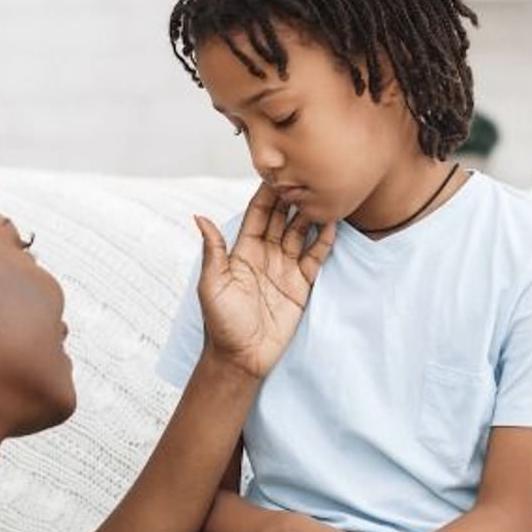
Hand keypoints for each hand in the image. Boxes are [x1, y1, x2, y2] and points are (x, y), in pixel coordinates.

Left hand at [194, 183, 336, 378]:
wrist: (241, 358)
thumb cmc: (221, 323)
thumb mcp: (212, 285)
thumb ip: (213, 251)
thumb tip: (199, 216)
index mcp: (242, 251)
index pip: (257, 214)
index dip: (267, 195)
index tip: (277, 173)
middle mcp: (265, 254)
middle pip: (281, 218)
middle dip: (292, 198)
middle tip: (306, 175)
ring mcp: (285, 268)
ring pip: (300, 233)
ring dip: (310, 214)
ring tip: (323, 193)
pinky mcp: (301, 284)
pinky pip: (315, 257)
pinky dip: (324, 240)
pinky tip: (333, 223)